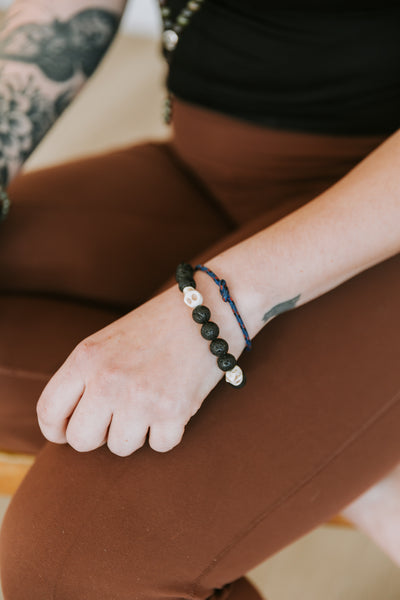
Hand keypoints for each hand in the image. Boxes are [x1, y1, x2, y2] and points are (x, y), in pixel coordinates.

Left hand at [36, 283, 240, 455]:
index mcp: (85, 358)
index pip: (48, 411)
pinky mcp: (173, 412)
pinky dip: (166, 432)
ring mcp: (140, 398)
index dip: (55, 430)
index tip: (66, 432)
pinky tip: (173, 406)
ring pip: (120, 448)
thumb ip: (84, 378)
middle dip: (98, 435)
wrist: (206, 311)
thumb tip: (69, 425)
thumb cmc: (156, 327)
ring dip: (135, 432)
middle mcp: (108, 380)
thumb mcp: (107, 341)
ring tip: (149, 404)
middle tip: (115, 418)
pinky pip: (158, 446)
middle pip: (81, 440)